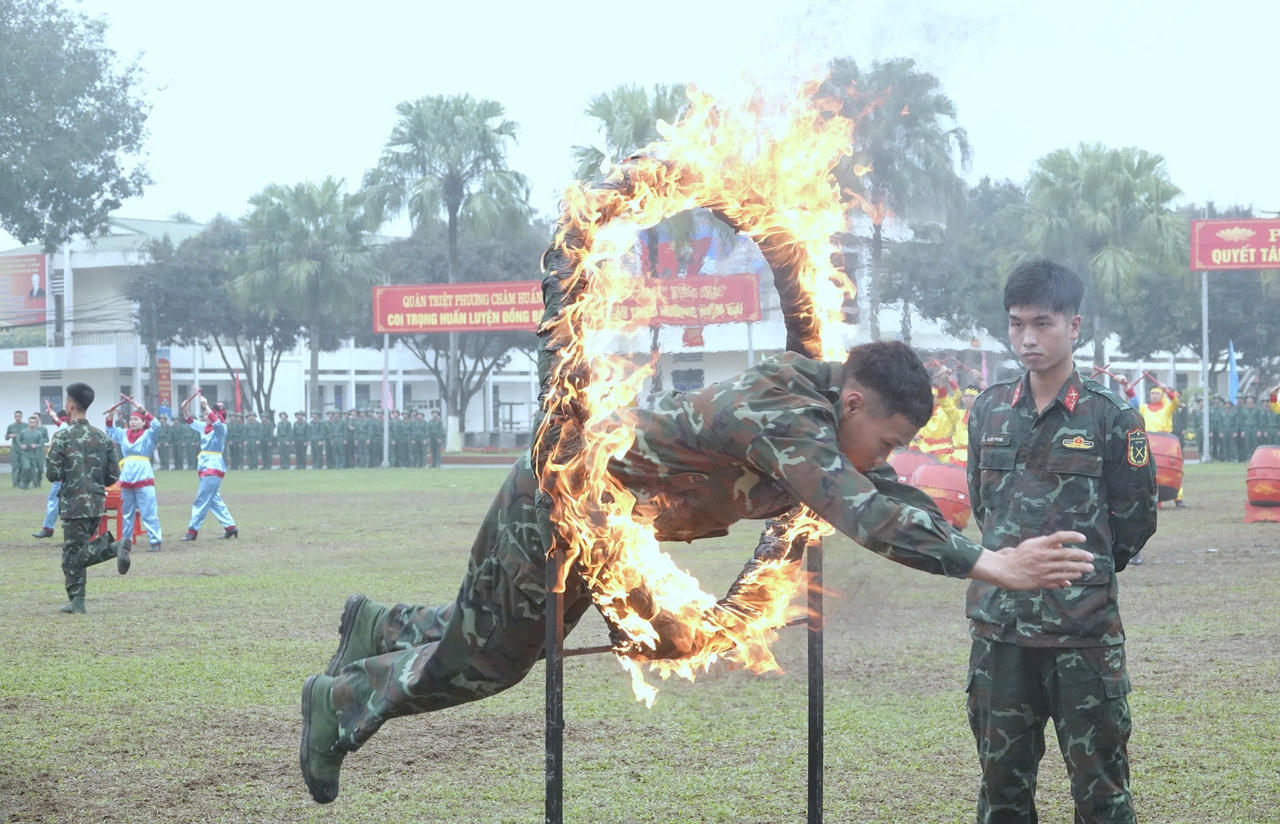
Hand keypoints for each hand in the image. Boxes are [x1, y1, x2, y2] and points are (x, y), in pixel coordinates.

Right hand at [968, 531, 1093, 589]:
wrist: (1005, 571)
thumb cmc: (1018, 556)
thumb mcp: (1030, 544)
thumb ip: (1045, 543)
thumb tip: (1060, 544)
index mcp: (1039, 545)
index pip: (1059, 537)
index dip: (1072, 536)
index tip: (1083, 538)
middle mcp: (1043, 557)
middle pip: (1066, 554)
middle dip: (1081, 556)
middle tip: (1091, 557)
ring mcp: (1043, 570)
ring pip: (1065, 569)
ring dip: (1079, 569)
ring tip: (1088, 568)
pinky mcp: (1042, 581)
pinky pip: (1058, 579)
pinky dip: (1068, 579)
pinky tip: (1075, 578)